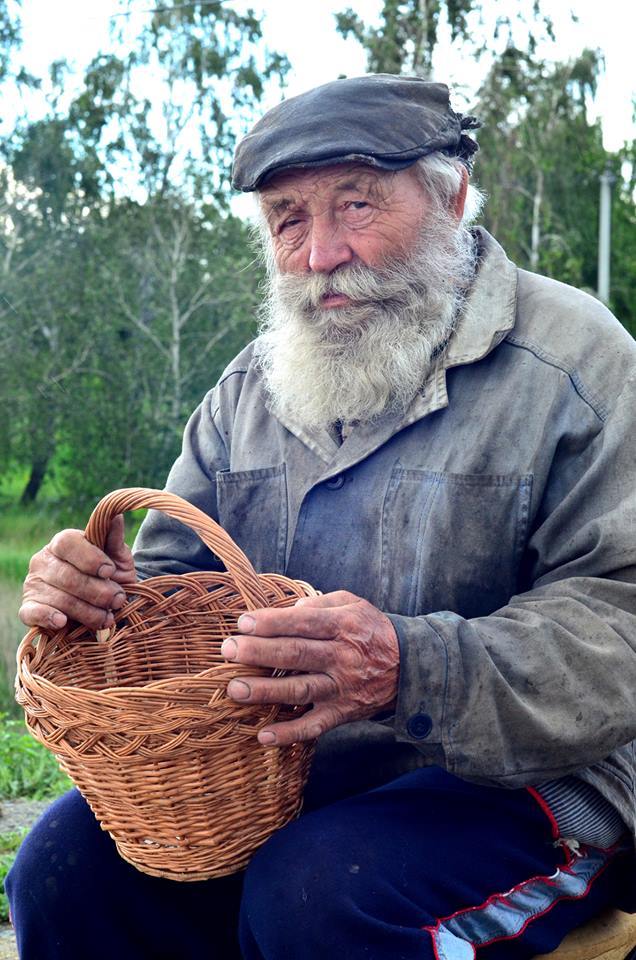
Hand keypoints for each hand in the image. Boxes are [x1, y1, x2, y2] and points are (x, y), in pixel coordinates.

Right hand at [19, 515, 136, 631]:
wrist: (103, 604)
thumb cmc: (110, 577)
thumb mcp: (118, 558)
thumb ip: (114, 539)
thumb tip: (116, 515)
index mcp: (63, 542)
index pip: (68, 543)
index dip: (90, 558)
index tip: (109, 571)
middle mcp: (43, 560)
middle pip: (67, 576)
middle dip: (97, 591)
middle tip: (117, 600)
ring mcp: (34, 584)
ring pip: (60, 599)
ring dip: (88, 612)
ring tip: (107, 618)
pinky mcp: (28, 608)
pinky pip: (33, 613)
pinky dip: (48, 618)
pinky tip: (63, 622)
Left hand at [221, 590, 398, 746]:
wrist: (410, 666)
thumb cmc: (371, 630)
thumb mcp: (353, 604)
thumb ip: (319, 604)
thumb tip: (285, 611)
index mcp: (343, 625)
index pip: (303, 623)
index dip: (272, 622)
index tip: (243, 623)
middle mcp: (342, 657)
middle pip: (296, 654)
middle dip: (259, 652)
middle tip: (228, 650)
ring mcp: (342, 687)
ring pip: (300, 690)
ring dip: (266, 691)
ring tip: (235, 689)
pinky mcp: (344, 712)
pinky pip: (315, 726)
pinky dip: (290, 733)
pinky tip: (264, 736)